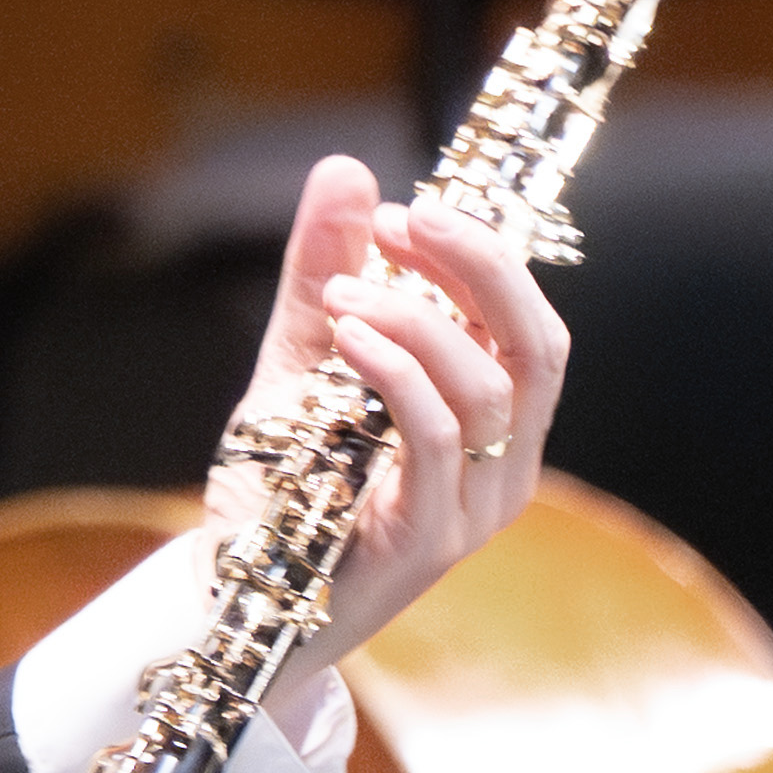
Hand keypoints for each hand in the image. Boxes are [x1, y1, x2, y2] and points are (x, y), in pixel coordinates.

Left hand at [248, 152, 563, 661]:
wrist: (234, 601)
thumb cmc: (283, 488)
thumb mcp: (300, 362)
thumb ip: (324, 275)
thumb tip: (348, 171)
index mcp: (494, 424)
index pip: (528, 324)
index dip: (484, 257)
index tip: (407, 209)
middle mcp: (504, 469)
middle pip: (538, 347)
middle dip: (482, 267)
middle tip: (407, 217)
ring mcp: (473, 510)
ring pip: (488, 391)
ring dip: (417, 319)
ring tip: (343, 294)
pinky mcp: (429, 542)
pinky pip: (438, 441)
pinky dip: (398, 374)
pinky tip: (348, 336)